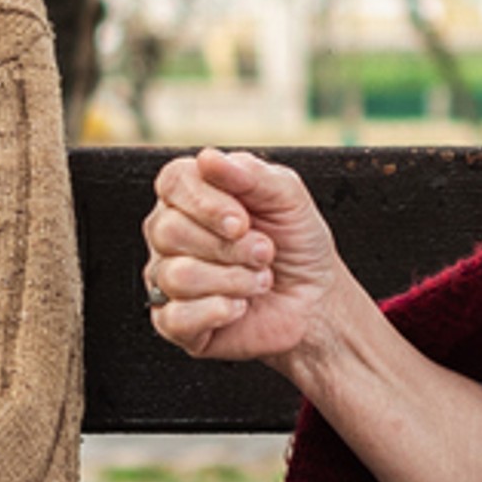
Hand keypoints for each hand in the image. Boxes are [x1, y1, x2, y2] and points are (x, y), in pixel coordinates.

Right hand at [142, 148, 352, 368]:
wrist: (314, 300)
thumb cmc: (296, 244)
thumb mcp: (288, 198)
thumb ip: (251, 174)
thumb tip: (208, 158)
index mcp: (191, 196)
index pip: (173, 182)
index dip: (206, 202)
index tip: (243, 221)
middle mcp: (170, 234)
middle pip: (169, 230)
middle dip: (229, 246)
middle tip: (263, 253)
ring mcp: (167, 279)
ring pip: (177, 275)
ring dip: (233, 280)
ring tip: (259, 281)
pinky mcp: (173, 322)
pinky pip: (176, 317)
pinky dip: (219, 311)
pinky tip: (240, 306)